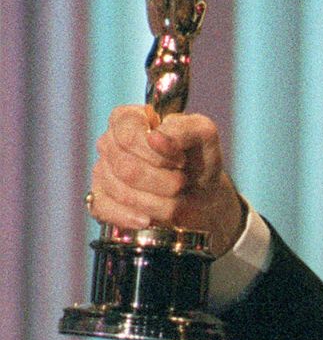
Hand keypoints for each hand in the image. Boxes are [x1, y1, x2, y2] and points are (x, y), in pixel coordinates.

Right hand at [91, 104, 244, 257]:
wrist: (202, 196)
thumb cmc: (199, 160)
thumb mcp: (203, 136)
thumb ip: (183, 129)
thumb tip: (154, 137)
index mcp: (128, 119)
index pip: (128, 137)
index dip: (158, 154)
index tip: (181, 161)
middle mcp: (109, 142)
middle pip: (126, 168)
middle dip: (163, 182)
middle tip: (182, 183)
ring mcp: (102, 170)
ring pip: (120, 192)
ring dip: (158, 203)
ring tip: (176, 200)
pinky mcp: (100, 198)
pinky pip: (104, 210)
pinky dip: (131, 218)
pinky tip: (148, 220)